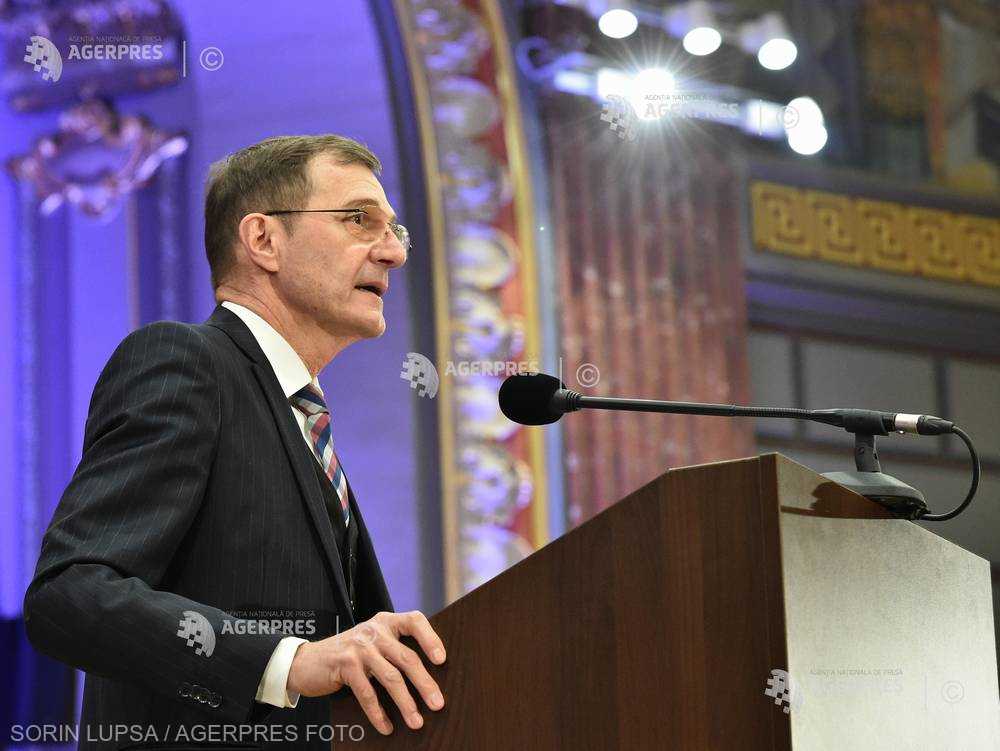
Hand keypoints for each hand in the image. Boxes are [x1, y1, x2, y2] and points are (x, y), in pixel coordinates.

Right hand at [286, 610, 445, 734]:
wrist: (305, 661)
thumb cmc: (348, 655)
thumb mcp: (371, 643)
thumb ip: (393, 649)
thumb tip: (428, 679)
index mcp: (385, 622)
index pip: (414, 620)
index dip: (431, 638)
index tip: (442, 659)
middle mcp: (374, 631)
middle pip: (407, 657)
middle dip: (425, 683)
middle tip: (438, 704)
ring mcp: (359, 647)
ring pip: (390, 677)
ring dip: (406, 703)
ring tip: (417, 722)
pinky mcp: (345, 665)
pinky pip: (367, 693)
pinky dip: (378, 713)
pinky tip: (386, 727)